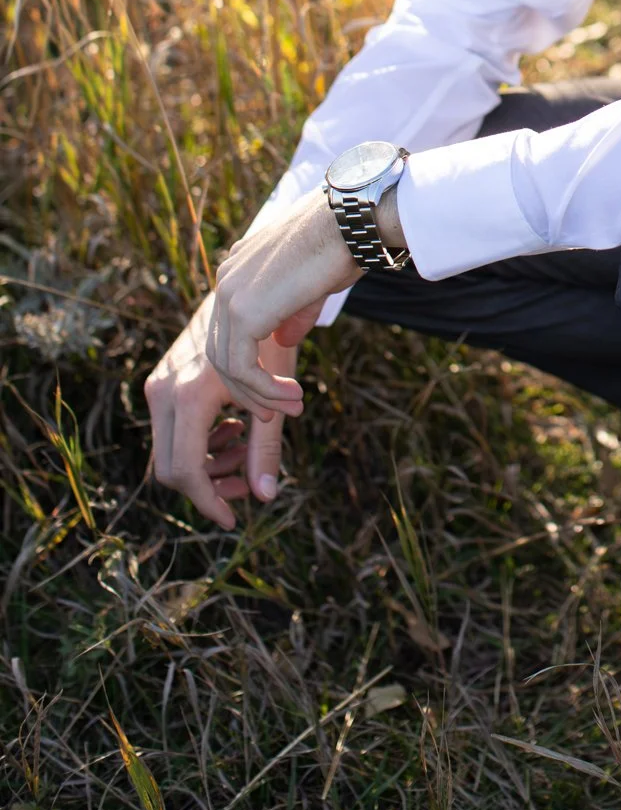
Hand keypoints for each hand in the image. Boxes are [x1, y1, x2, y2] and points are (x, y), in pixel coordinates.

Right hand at [145, 292, 316, 527]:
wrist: (250, 290)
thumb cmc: (269, 337)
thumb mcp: (273, 394)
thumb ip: (266, 447)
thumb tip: (264, 496)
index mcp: (189, 395)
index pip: (186, 471)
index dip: (208, 501)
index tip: (232, 519)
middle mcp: (164, 390)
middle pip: (170, 468)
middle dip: (207, 486)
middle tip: (244, 484)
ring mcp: (159, 384)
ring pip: (170, 451)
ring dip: (207, 462)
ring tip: (245, 450)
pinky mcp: (163, 379)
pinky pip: (172, 429)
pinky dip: (200, 441)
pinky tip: (234, 428)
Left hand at [205, 189, 359, 421]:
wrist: (351, 222)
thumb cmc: (343, 245)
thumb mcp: (313, 287)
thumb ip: (291, 315)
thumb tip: (282, 343)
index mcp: (240, 268)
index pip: (231, 328)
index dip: (251, 363)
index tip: (279, 387)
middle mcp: (227, 278)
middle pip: (222, 349)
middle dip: (250, 387)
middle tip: (278, 411)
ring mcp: (229, 294)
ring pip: (228, 363)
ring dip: (260, 393)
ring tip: (291, 408)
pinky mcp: (242, 312)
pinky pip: (241, 366)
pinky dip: (263, 388)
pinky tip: (290, 395)